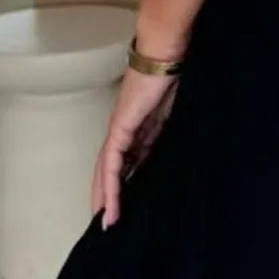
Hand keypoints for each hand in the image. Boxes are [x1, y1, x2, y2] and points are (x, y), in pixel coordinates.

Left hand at [91, 64, 179, 229]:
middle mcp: (123, 130)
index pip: (125, 161)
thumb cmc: (172, 76)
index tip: (124, 205)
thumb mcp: (173, 113)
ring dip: (105, 197)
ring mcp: (119, 129)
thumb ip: (167, 132)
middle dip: (107, 196)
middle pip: (109, 169)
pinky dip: (110, 185)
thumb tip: (172, 152)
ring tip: (105, 221)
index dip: (122, 183)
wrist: (165, 55)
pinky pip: (112, 163)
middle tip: (108, 223)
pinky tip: (110, 203)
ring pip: (106, 170)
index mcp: (136, 127)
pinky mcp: (121, 128)